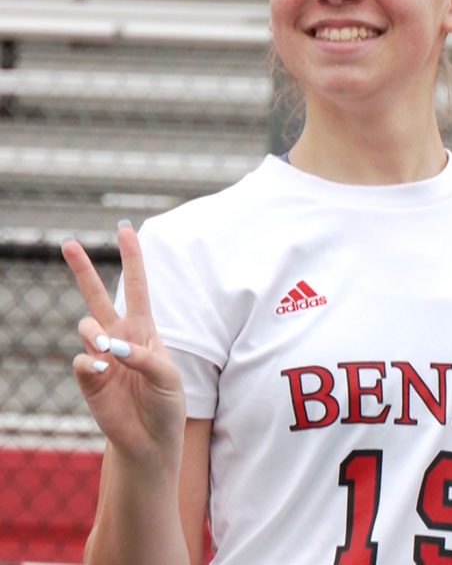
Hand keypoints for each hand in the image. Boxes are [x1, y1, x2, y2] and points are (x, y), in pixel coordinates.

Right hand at [62, 223, 185, 466]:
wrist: (150, 439)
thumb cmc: (166, 404)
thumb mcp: (167, 376)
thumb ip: (143, 357)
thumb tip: (111, 348)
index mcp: (144, 331)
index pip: (137, 288)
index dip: (132, 259)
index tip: (125, 230)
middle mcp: (119, 338)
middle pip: (98, 296)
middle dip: (83, 270)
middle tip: (67, 243)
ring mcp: (100, 356)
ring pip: (86, 326)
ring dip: (96, 334)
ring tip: (107, 349)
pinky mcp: (88, 378)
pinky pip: (82, 361)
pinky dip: (93, 365)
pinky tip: (104, 373)